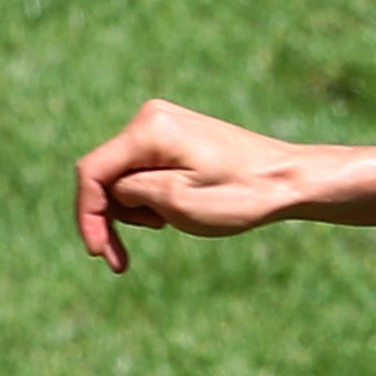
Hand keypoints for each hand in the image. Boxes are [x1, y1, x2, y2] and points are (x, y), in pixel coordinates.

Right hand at [71, 100, 303, 268]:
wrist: (289, 180)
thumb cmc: (239, 195)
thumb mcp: (175, 202)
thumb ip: (129, 193)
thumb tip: (110, 192)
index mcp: (148, 129)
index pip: (93, 172)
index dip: (87, 216)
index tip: (98, 253)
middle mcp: (150, 118)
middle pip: (105, 175)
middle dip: (112, 217)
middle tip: (125, 257)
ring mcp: (162, 124)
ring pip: (122, 176)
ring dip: (134, 210)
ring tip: (169, 225)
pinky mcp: (174, 136)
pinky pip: (142, 170)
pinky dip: (147, 198)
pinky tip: (171, 214)